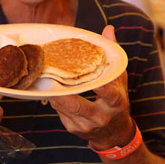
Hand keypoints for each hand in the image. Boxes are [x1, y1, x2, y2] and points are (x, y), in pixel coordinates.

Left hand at [48, 25, 133, 149]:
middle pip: (79, 106)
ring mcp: (86, 126)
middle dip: (63, 93)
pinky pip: (60, 113)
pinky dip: (54, 101)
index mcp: (115, 103)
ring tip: (44, 79)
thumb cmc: (117, 102)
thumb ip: (113, 55)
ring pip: (65, 110)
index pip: (109, 94)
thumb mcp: (120, 80)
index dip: (100, 86)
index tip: (89, 75)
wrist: (114, 134)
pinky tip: (48, 89)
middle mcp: (101, 117)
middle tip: (50, 77)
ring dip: (54, 94)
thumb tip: (108, 29)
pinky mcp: (74, 129)